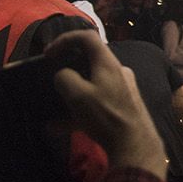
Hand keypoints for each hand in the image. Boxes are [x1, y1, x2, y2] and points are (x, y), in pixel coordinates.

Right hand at [43, 31, 165, 178]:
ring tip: (52, 109)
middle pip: (89, 61)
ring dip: (70, 95)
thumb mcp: (77, 95)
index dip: (65, 39)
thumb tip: (63, 75)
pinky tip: (57, 127)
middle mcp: (118, 71)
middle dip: (67, 69)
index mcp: (108, 63)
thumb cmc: (106, 115)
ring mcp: (122, 89)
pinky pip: (96, 103)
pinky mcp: (123, 105)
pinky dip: (78, 112)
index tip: (48, 54)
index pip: (87, 37)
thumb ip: (65, 78)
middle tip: (52, 79)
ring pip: (91, 85)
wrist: (134, 144)